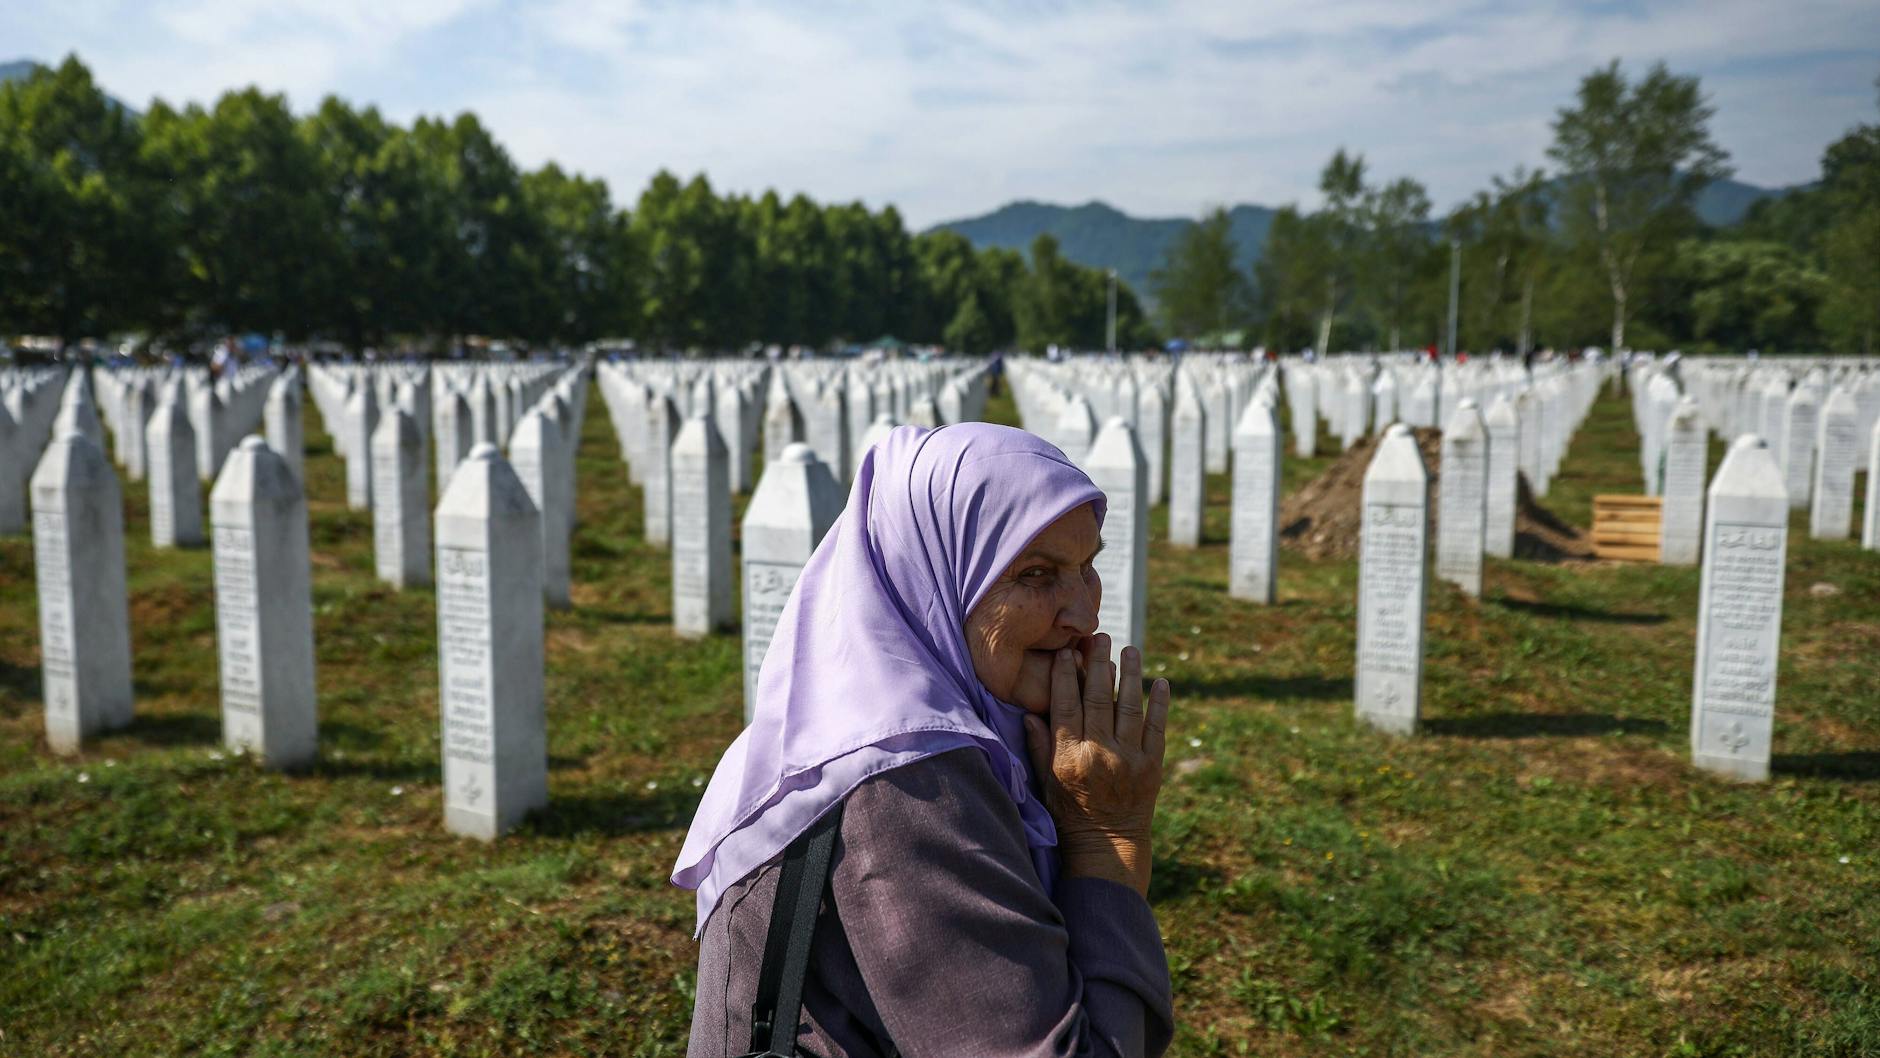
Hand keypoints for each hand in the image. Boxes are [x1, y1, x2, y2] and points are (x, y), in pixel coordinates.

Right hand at [1023, 633, 1168, 897]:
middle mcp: (1099, 753)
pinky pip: (1157, 728)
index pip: (1066, 705)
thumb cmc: (1071, 813)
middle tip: (1099, 637)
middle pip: (1099, 699)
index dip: (1066, 676)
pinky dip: (1160, 704)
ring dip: (1131, 675)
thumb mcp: (1047, 782)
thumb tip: (1030, 713)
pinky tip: (1161, 682)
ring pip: (1129, 707)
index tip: (1068, 653)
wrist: (1108, 846)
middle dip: (1099, 664)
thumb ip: (1040, 747)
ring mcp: (1129, 759)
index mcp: (1069, 756)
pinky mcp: (1152, 766)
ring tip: (1130, 649)